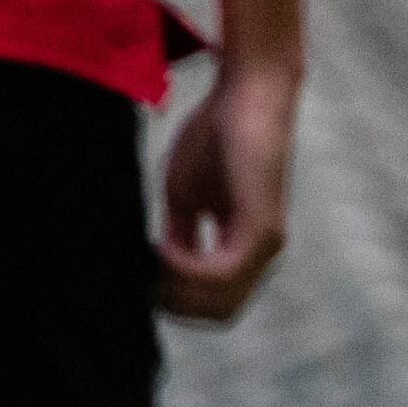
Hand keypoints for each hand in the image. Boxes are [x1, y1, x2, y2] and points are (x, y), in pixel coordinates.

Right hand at [157, 64, 297, 321]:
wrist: (248, 92)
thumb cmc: (217, 134)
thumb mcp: (187, 196)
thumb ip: (180, 235)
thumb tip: (157, 267)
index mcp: (244, 246)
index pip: (212, 302)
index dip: (174, 298)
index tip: (141, 272)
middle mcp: (262, 253)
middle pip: (218, 314)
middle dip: (173, 302)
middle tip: (141, 272)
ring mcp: (266, 245)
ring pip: (220, 304)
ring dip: (176, 287)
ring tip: (151, 254)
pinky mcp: (262, 229)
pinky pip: (220, 274)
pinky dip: (184, 267)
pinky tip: (164, 244)